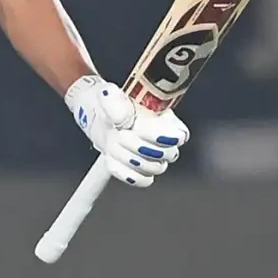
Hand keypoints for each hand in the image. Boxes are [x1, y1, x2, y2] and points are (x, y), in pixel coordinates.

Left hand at [65, 75, 189, 187]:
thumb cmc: (110, 103)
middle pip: (168, 154)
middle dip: (139, 145)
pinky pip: (142, 180)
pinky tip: (114, 159)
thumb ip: (115, 102)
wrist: (97, 116)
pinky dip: (125, 172)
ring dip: (129, 157)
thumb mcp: (109, 96)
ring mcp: (154, 158)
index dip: (161, 135)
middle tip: (120, 133)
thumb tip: (122, 115)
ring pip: (154, 168)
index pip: (180, 135)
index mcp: (166, 119)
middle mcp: (165, 140)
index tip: (137, 127)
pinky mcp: (140, 171)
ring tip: (114, 142)